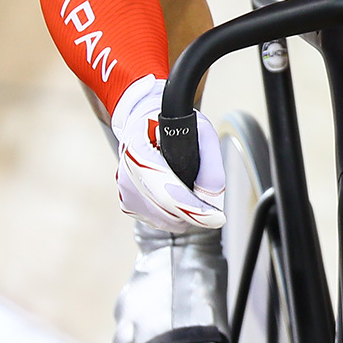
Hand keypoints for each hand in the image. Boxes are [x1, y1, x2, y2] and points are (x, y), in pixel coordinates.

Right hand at [111, 74, 224, 230]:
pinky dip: (172, 213)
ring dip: (183, 214)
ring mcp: (126, 192)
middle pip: (168, 212)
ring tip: (189, 189)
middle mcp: (128, 175)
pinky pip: (158, 220)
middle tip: (209, 203)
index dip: (194, 210)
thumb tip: (212, 202)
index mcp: (139, 152)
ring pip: (165, 220)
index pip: (167, 193)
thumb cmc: (171, 126)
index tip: (216, 218)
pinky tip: (174, 191)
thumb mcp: (201, 133)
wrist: (142, 123)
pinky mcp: (128, 204)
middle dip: (194, 213)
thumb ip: (211, 167)